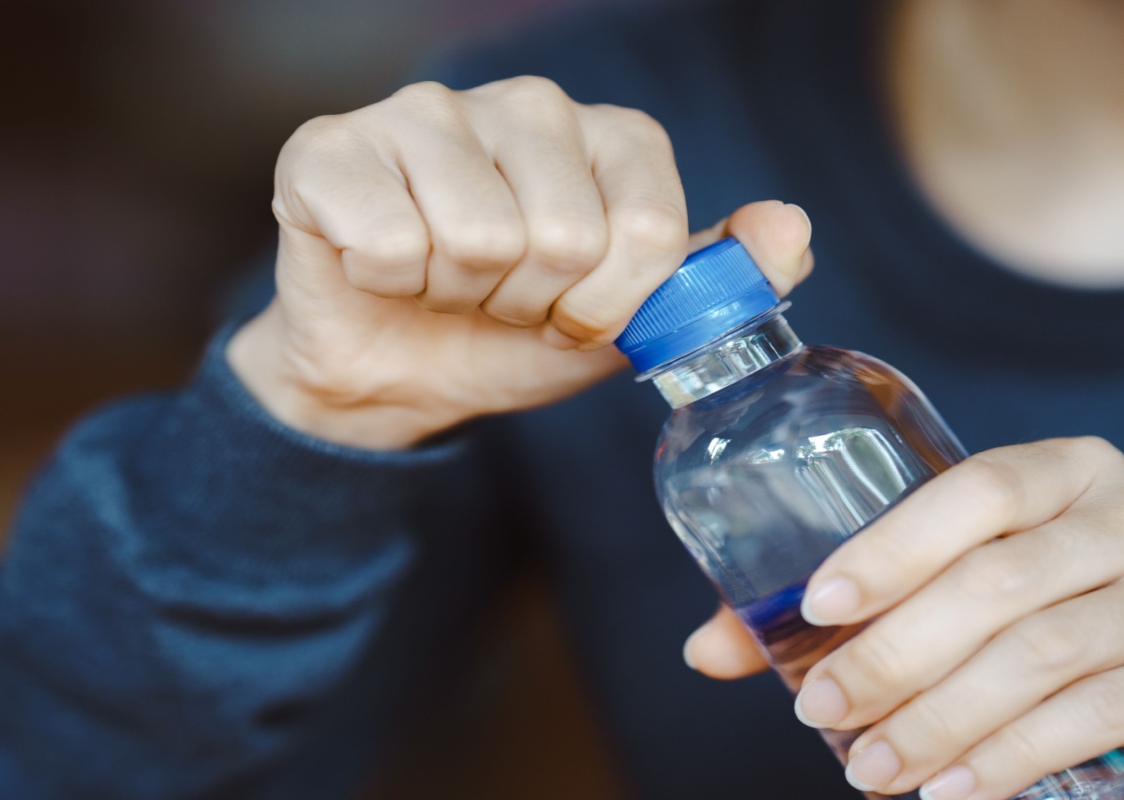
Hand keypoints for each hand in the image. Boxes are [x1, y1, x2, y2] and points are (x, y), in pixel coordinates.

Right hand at [228, 76, 814, 448]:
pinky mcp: (332, 146)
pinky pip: (387, 242)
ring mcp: (427, 113)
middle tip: (500, 298)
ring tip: (444, 282)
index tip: (573, 312)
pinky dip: (385, 286)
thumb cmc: (513, 334)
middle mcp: (527, 103)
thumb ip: (716, 281)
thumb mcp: (630, 325)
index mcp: (610, 136)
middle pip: (565, 239)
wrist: (396, 372)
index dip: (607, 308)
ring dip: (457, 297)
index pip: (648, 232)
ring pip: (476, 239)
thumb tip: (791, 231)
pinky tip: (380, 268)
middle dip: (530, 305)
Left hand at [684, 437, 1123, 799]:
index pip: (979, 488)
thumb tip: (709, 649)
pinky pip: (1103, 715)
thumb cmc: (1047, 619)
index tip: (814, 607)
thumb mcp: (964, 588)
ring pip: (1044, 654)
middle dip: (895, 655)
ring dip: (940, 718)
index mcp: (1072, 468)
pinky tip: (953, 785)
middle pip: (1001, 581)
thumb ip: (849, 606)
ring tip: (870, 763)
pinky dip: (1013, 755)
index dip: (893, 545)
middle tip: (823, 713)